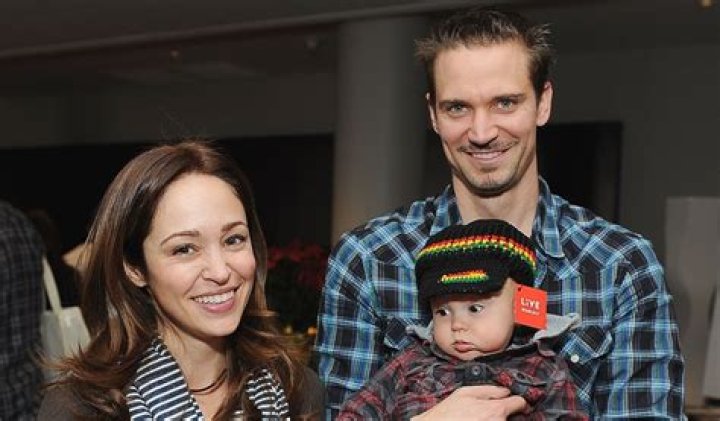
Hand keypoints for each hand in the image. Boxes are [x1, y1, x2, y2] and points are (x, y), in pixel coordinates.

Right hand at [411, 385, 527, 420]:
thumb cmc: (447, 414)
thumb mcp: (464, 393)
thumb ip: (489, 390)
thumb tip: (506, 390)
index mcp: (496, 410)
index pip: (519, 402)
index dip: (517, 400)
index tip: (514, 402)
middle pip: (510, 416)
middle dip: (502, 412)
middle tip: (484, 412)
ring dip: (493, 420)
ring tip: (476, 419)